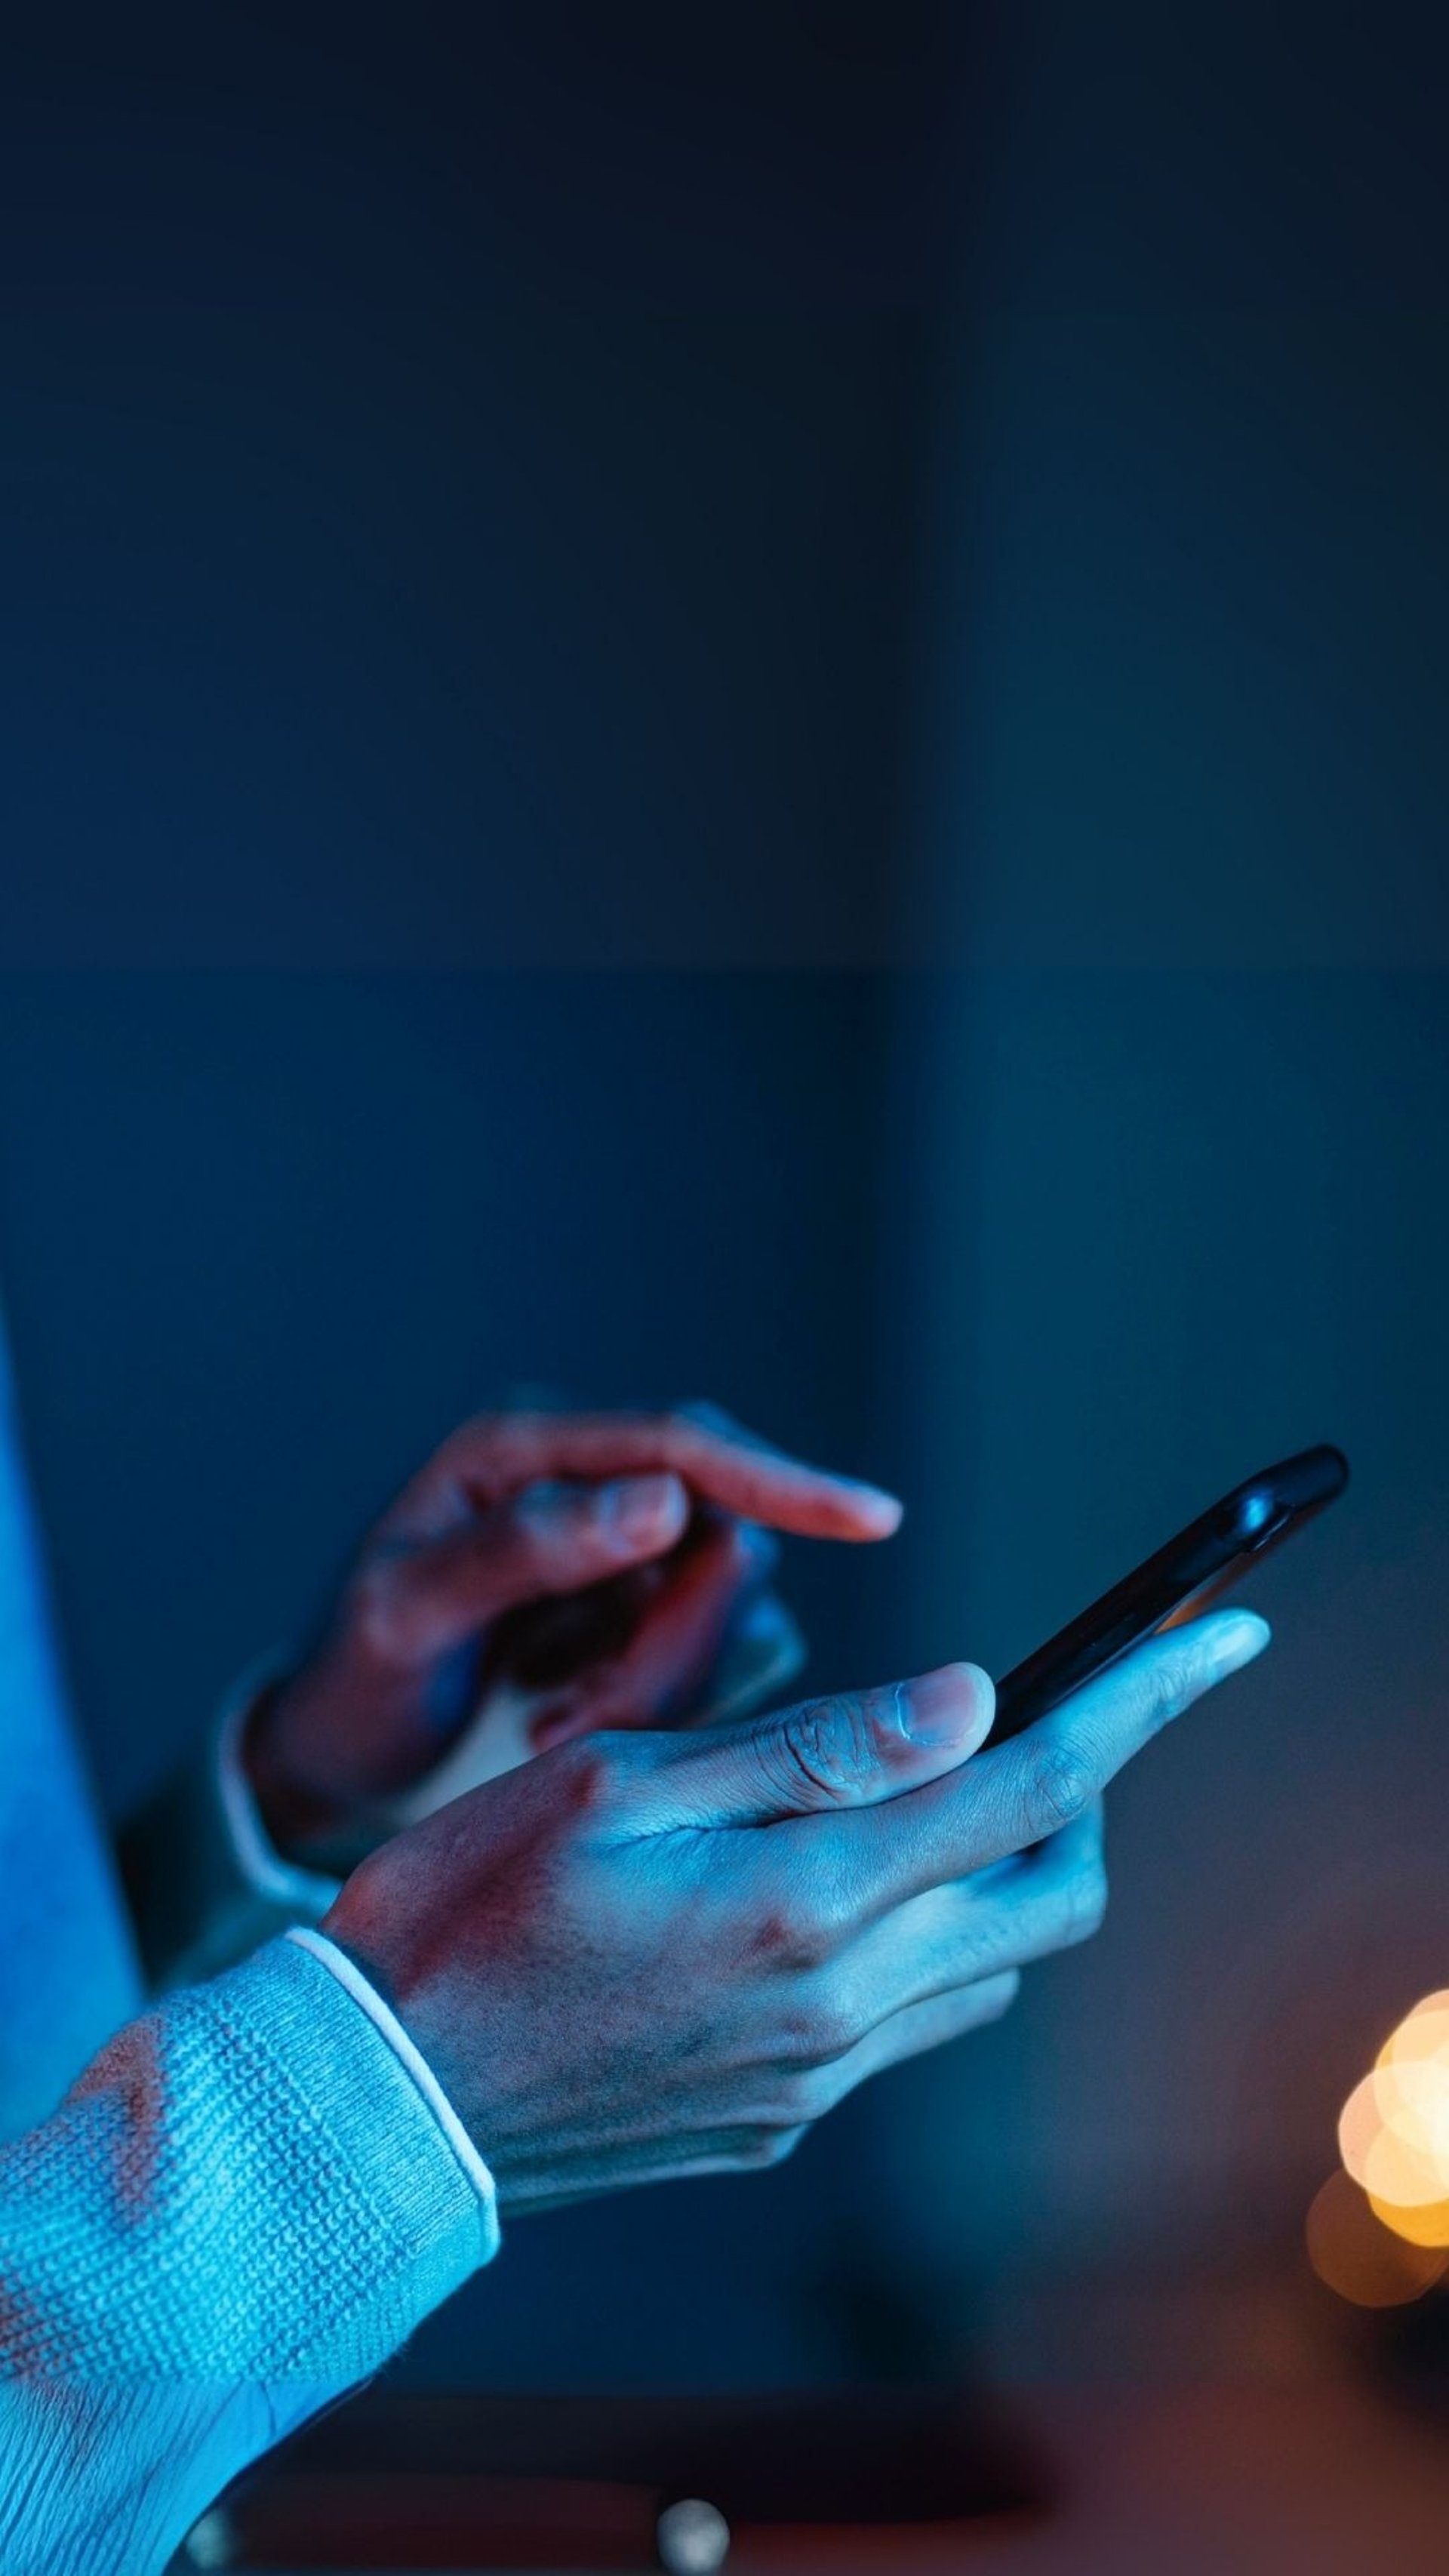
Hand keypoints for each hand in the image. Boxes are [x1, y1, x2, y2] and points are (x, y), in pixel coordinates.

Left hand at [244, 1405, 901, 1863]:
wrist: (341, 1760)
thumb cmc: (357, 1678)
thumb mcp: (406, 1613)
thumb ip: (525, 1549)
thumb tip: (662, 1499)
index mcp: (524, 1450)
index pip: (685, 1444)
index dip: (785, 1478)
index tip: (876, 1516)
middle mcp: (591, 1484)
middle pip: (724, 1535)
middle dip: (672, 1643)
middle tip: (575, 1720)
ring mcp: (628, 1553)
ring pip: (730, 1609)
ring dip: (659, 1684)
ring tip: (552, 1725)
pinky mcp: (649, 1617)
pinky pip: (717, 1661)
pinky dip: (658, 1709)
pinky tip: (568, 1726)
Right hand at [322, 1607, 1269, 2212]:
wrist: (373, 2103)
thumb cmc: (465, 1910)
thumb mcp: (617, 1782)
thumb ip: (810, 1747)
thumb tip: (973, 1697)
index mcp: (804, 1899)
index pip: (1032, 1782)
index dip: (1143, 1699)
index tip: (1223, 1637)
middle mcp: (839, 2005)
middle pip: (1052, 1892)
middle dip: (1082, 1793)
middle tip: (1034, 1718)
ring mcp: (816, 2078)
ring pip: (991, 1963)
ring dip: (999, 1871)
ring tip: (918, 1797)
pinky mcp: (779, 2119)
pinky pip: (909, 2024)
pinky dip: (920, 1940)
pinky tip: (827, 1897)